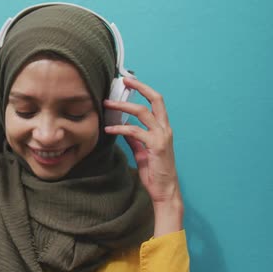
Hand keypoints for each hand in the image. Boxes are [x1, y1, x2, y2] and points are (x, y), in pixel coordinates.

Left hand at [104, 77, 182, 236]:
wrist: (164, 190)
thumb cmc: (155, 172)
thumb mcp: (143, 152)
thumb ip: (135, 139)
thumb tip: (124, 129)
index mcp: (163, 128)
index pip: (156, 102)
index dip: (144, 89)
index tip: (130, 81)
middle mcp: (165, 129)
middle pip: (156, 100)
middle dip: (140, 87)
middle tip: (124, 81)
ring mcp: (162, 137)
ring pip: (143, 112)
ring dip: (123, 107)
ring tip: (107, 105)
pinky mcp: (156, 146)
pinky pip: (135, 132)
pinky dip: (120, 129)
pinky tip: (108, 130)